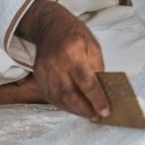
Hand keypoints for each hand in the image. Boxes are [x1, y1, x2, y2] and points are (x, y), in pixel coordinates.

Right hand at [17, 0, 109, 119]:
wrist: (49, 27)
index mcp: (73, 54)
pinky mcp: (39, 77)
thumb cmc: (74, 35)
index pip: (86, 82)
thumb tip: (103, 91)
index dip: (96, 99)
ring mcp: (44, 72)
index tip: (105, 111)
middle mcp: (56, 65)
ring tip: (88, 114)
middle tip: (97, 117)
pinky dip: (64, 105)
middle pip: (70, 94)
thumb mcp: (92, 46)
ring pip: (59, 99)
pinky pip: (51, 97)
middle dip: (85, 109)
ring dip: (75, 110)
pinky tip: (74, 107)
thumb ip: (97, 68)